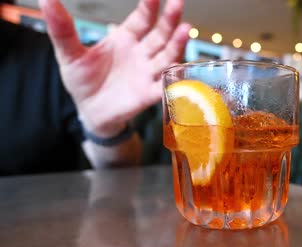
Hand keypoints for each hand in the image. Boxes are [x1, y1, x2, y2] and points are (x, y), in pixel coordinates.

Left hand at [39, 0, 189, 136]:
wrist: (90, 111)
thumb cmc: (83, 81)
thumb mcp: (69, 54)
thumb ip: (62, 29)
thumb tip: (47, 1)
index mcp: (125, 39)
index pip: (141, 19)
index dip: (148, 7)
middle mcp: (142, 53)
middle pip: (159, 33)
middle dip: (169, 19)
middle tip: (177, 2)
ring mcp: (148, 73)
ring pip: (166, 56)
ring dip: (177, 43)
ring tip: (186, 29)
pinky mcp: (150, 94)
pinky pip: (165, 86)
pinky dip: (175, 79)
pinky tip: (182, 69)